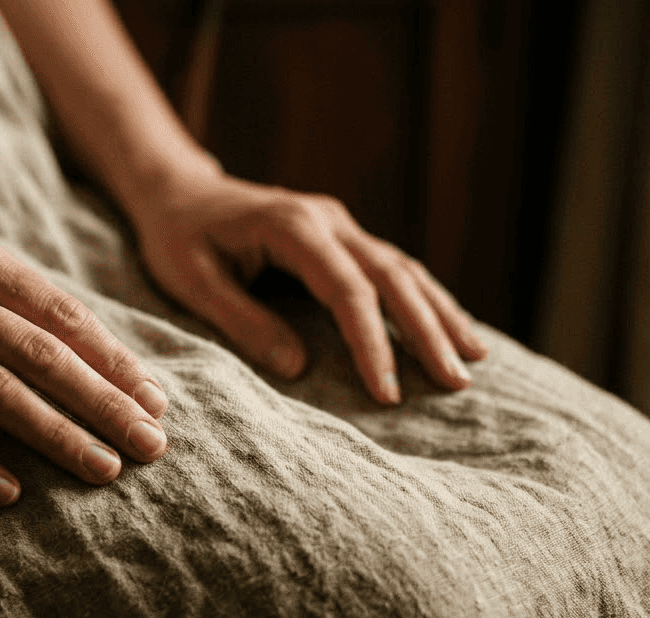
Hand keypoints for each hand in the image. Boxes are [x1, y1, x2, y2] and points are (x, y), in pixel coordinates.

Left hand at [128, 165, 487, 403]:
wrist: (177, 192)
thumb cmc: (176, 238)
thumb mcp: (192, 281)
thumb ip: (243, 321)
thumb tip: (299, 368)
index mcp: (292, 228)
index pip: (347, 291)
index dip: (372, 343)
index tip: (388, 394)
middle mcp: (328, 220)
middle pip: (393, 276)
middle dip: (428, 332)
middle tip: (457, 384)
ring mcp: (339, 225)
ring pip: (404, 269)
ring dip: (440, 314)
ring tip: (474, 361)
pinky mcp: (341, 236)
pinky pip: (394, 268)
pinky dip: (425, 299)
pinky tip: (450, 329)